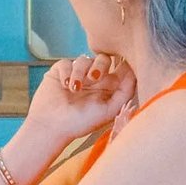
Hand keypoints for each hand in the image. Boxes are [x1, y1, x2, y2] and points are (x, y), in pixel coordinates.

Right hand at [21, 54, 135, 147]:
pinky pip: (66, 62)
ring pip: (84, 59)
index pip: (119, 69)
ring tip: (74, 89)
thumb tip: (133, 73)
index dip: (122, 63)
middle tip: (94, 78)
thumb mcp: (109, 111)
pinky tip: (64, 86)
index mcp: (107, 88)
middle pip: (103, 58)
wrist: (52, 126)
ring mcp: (77, 74)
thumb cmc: (81, 123)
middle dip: (100, 65)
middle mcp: (93, 79)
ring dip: (80, 72)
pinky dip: (67, 73)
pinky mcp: (60, 72)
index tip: (120, 66)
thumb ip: (124, 93)